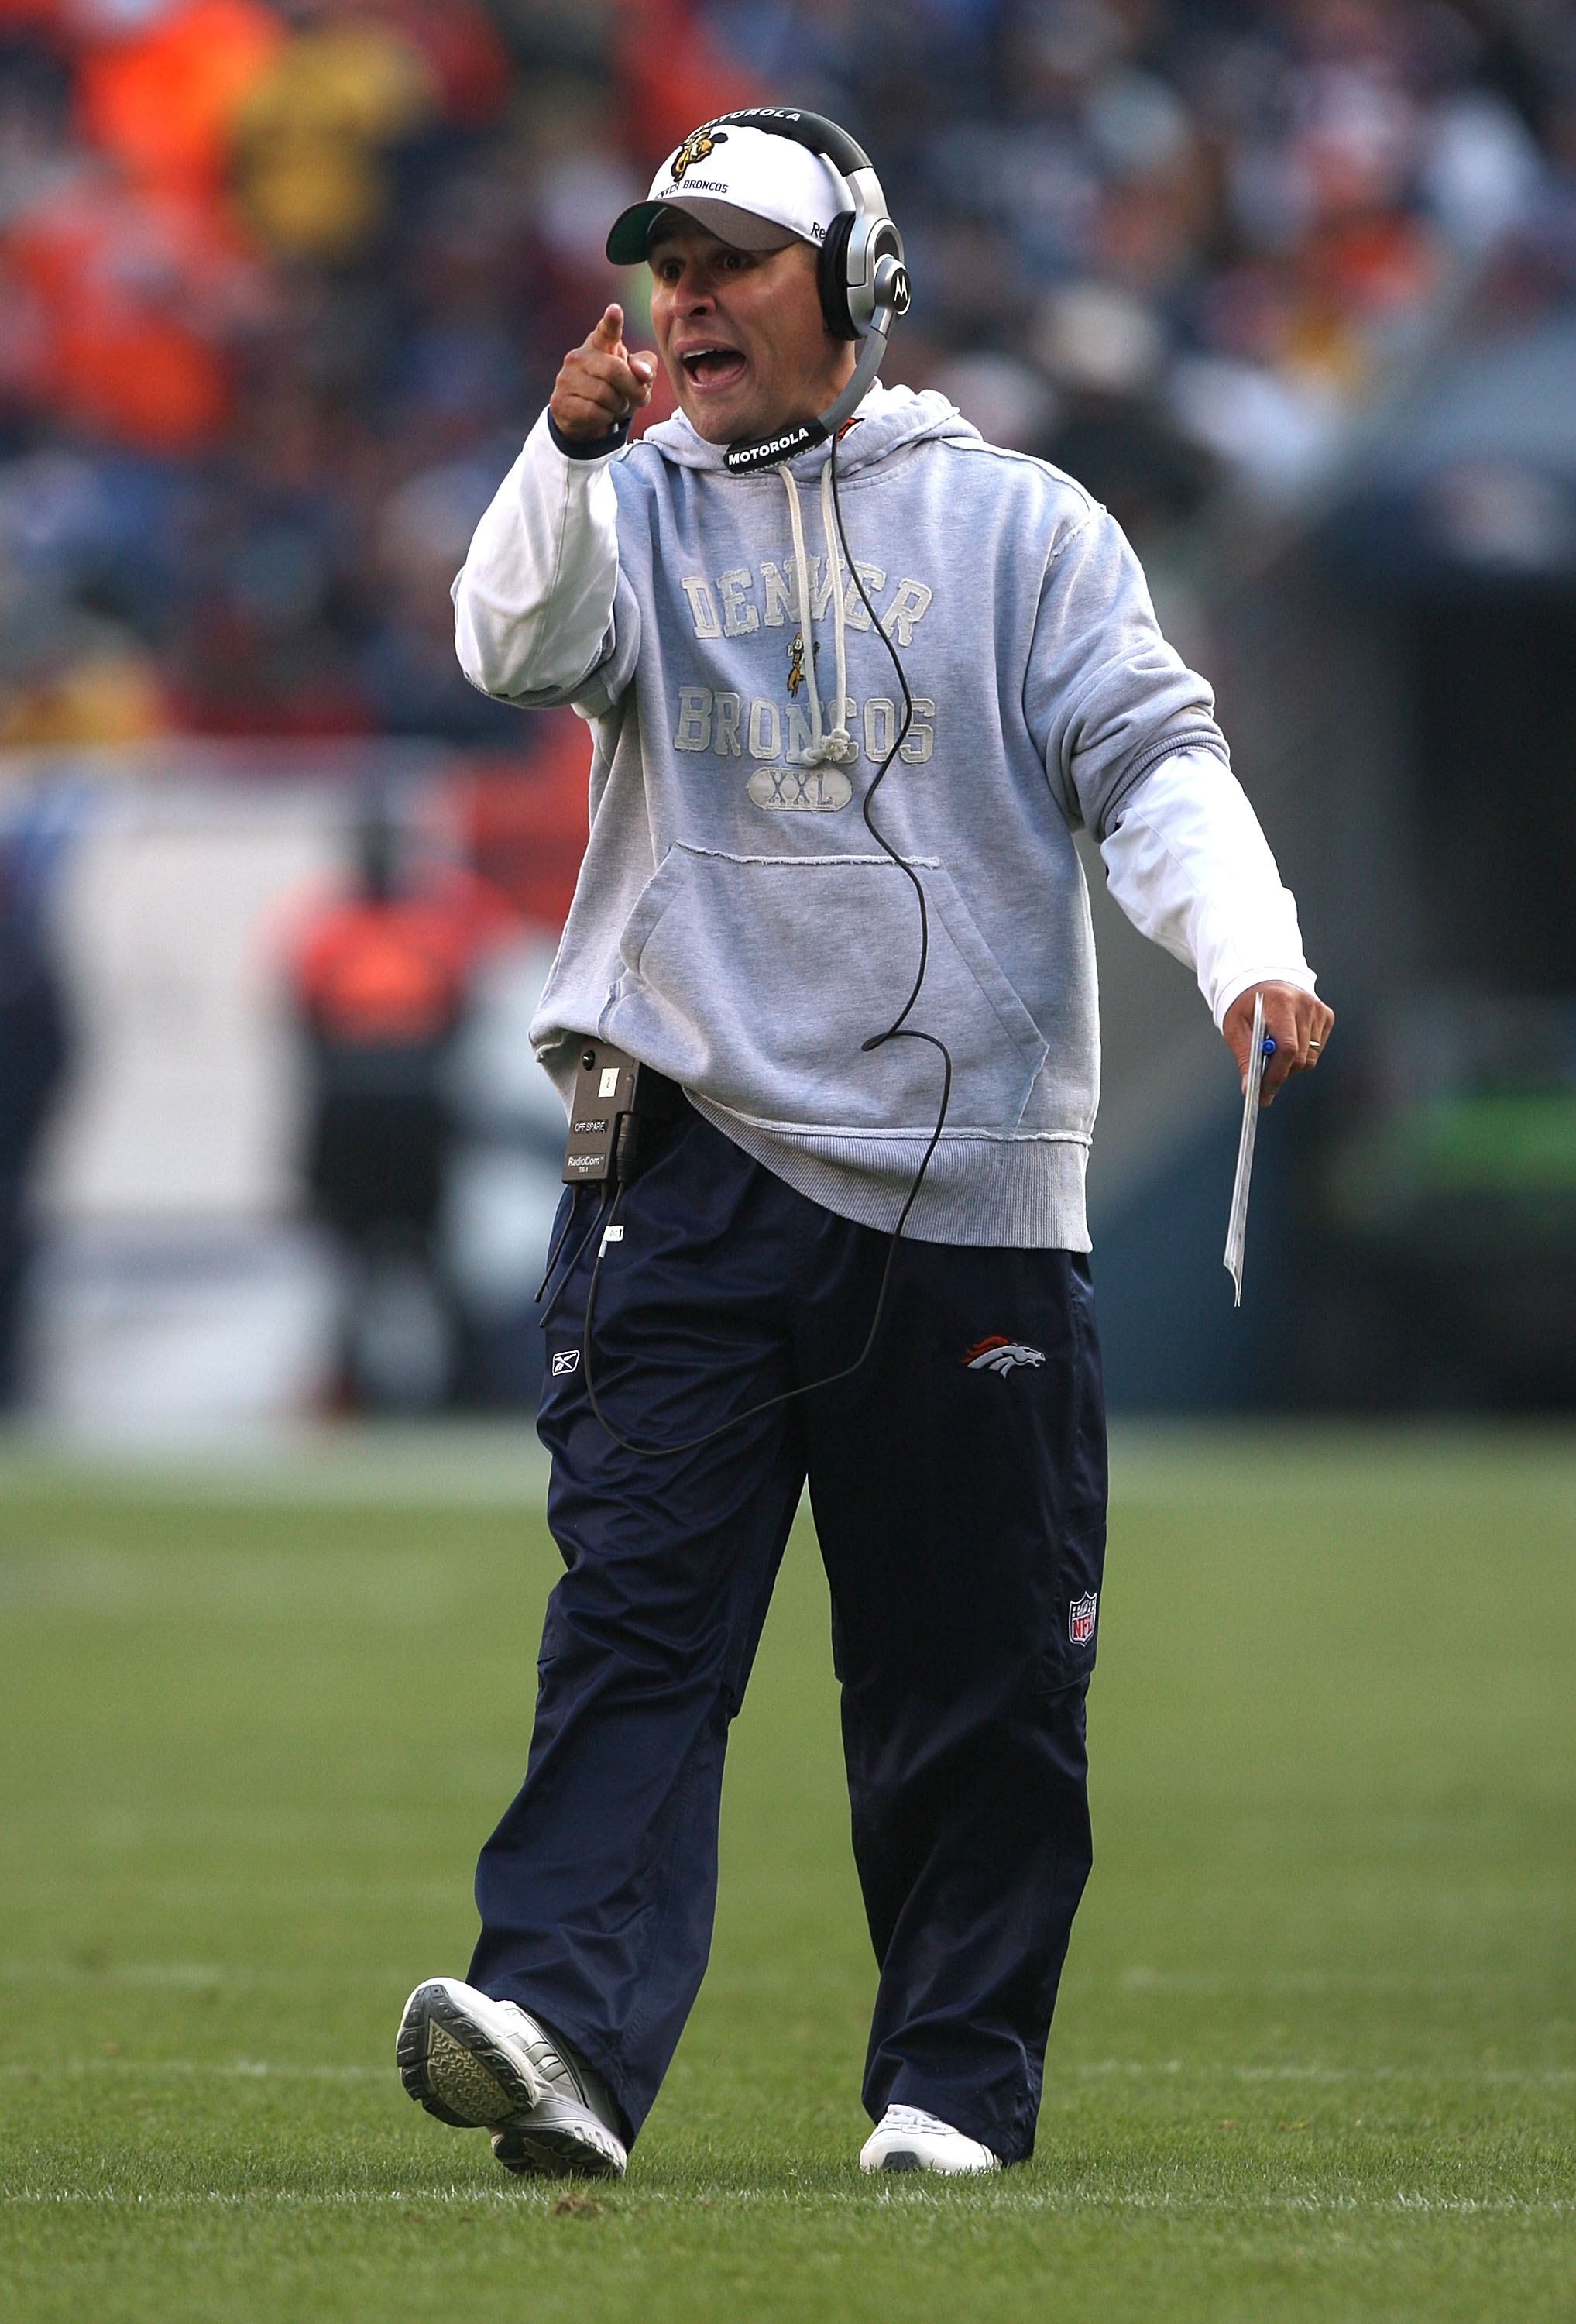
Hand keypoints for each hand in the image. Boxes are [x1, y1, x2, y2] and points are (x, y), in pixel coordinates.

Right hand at [550, 305, 655, 441]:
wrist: (586, 417)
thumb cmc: (615, 389)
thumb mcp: (636, 377)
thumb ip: (646, 367)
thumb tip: (642, 373)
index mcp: (600, 343)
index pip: (606, 331)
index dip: (612, 321)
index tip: (615, 310)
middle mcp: (579, 356)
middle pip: (614, 370)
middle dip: (633, 389)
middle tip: (637, 397)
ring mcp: (566, 378)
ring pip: (604, 394)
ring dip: (618, 406)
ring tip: (616, 406)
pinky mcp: (560, 401)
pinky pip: (593, 412)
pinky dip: (605, 418)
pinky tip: (601, 415)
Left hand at [1222, 982, 1333, 1105]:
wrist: (1263, 979)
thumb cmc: (1247, 1003)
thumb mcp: (1236, 1027)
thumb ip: (1245, 1057)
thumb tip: (1250, 1088)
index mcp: (1280, 1003)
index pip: (1287, 1047)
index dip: (1277, 1073)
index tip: (1265, 1091)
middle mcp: (1305, 1004)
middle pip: (1301, 1057)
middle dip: (1281, 1074)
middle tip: (1264, 1083)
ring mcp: (1318, 1010)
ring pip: (1310, 1058)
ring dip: (1290, 1065)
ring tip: (1273, 1057)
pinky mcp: (1326, 1016)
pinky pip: (1317, 1049)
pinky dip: (1301, 1054)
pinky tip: (1287, 1043)